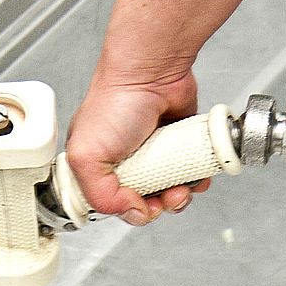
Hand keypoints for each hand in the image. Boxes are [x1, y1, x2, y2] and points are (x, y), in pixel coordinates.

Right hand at [65, 70, 210, 225]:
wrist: (152, 73)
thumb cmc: (116, 101)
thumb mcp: (87, 156)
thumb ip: (100, 194)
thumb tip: (131, 211)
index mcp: (99, 166)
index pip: (115, 205)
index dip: (131, 211)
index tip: (142, 206)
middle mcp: (127, 161)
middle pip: (147, 202)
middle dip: (161, 205)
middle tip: (166, 195)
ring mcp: (156, 154)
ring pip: (172, 191)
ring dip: (181, 195)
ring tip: (182, 185)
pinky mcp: (180, 145)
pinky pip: (192, 172)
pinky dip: (197, 178)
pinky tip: (195, 173)